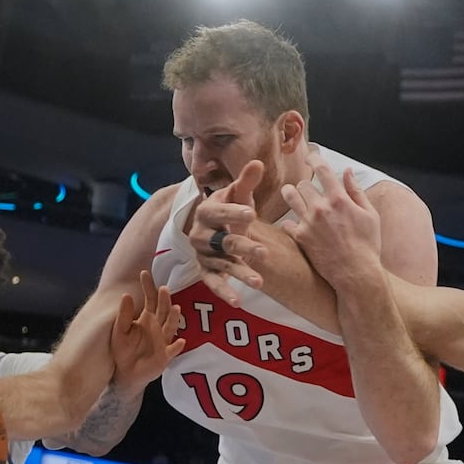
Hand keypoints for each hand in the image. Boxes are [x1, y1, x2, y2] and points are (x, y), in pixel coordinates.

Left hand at [109, 270, 185, 391]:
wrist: (126, 374)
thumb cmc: (123, 351)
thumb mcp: (119, 331)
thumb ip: (123, 315)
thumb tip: (126, 294)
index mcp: (147, 319)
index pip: (150, 299)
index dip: (148, 287)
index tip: (144, 273)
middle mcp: (158, 327)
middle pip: (164, 310)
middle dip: (165, 300)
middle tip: (164, 289)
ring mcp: (163, 341)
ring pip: (171, 327)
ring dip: (174, 319)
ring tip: (175, 309)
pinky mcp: (165, 356)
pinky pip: (173, 351)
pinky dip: (177, 347)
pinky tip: (181, 341)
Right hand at [187, 161, 267, 306]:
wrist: (210, 226)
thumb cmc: (229, 208)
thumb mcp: (237, 195)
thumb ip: (246, 181)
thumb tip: (258, 162)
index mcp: (207, 211)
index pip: (219, 212)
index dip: (233, 213)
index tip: (251, 214)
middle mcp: (201, 234)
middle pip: (222, 242)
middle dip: (242, 247)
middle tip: (263, 252)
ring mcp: (203, 254)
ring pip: (222, 264)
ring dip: (240, 273)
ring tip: (259, 282)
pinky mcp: (206, 271)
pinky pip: (213, 283)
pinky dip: (224, 292)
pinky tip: (238, 301)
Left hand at [279, 160, 382, 291]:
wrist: (356, 274)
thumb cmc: (367, 246)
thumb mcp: (370, 215)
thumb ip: (357, 191)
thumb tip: (348, 172)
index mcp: (339, 199)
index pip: (321, 169)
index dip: (313, 158)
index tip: (310, 157)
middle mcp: (321, 207)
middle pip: (303, 184)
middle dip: (306, 185)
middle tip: (309, 191)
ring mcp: (308, 222)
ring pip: (290, 197)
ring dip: (291, 195)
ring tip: (293, 197)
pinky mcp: (300, 238)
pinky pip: (287, 222)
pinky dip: (291, 222)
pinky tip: (297, 225)